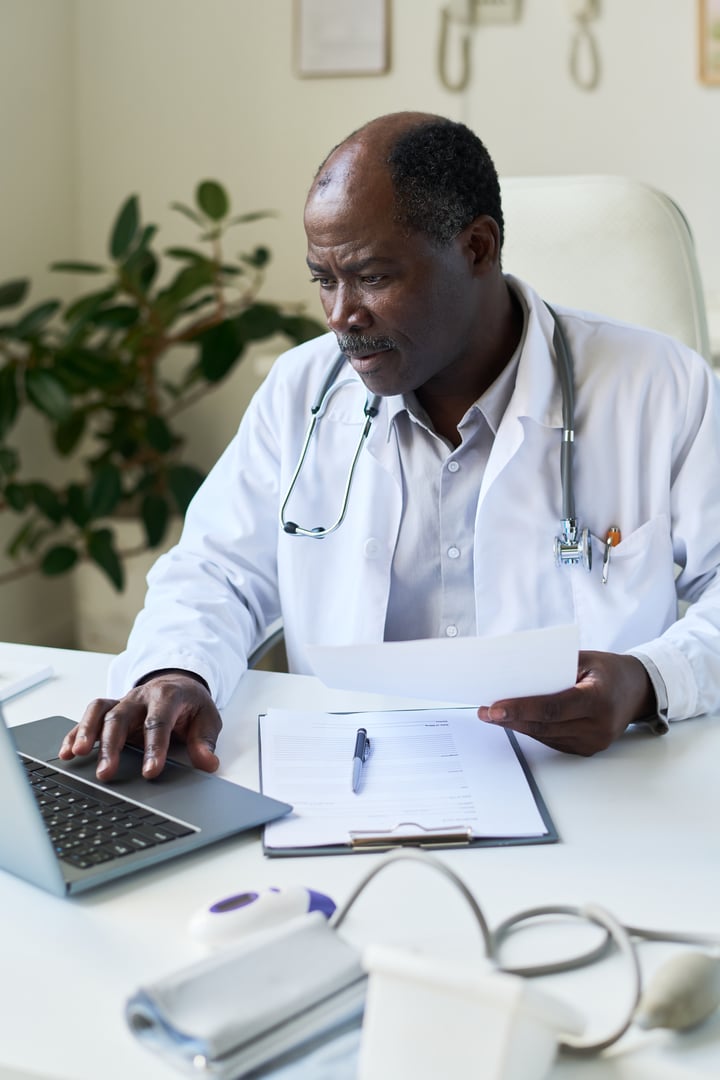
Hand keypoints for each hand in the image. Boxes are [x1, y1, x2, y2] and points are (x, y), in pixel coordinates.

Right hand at [58, 672, 221, 780]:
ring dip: (86, 732)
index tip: (151, 772)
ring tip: (76, 755)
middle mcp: (140, 697)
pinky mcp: (110, 709)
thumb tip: (208, 764)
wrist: (178, 683)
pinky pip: (89, 717)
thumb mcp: (207, 718)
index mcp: (168, 696)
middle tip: (106, 772)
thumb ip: (205, 741)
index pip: (158, 723)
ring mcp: (122, 701)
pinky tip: (66, 752)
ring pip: (99, 712)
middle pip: (121, 717)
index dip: (154, 748)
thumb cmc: (191, 704)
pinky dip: (75, 733)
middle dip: (112, 746)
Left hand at [477, 650, 656, 755]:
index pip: (553, 707)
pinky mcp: (588, 749)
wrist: (638, 691)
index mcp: (599, 698)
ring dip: (517, 726)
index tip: (494, 707)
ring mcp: (594, 741)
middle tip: (484, 711)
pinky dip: (533, 730)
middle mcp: (598, 725)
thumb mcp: (585, 659)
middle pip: (544, 726)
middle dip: (510, 718)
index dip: (521, 708)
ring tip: (493, 714)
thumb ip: (554, 668)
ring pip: (545, 736)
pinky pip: (553, 741)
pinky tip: (515, 720)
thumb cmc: (608, 670)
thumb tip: (514, 675)